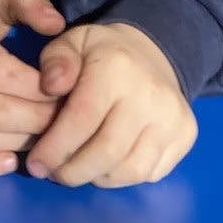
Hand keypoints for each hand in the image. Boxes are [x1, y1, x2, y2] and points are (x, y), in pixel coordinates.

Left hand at [26, 23, 196, 187]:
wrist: (153, 54)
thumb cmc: (102, 56)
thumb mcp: (72, 44)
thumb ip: (55, 61)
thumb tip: (51, 86)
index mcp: (116, 67)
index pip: (81, 120)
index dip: (54, 149)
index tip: (37, 165)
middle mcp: (151, 94)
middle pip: (107, 152)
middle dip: (73, 172)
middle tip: (55, 174)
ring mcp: (173, 118)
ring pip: (130, 170)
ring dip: (97, 179)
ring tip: (79, 170)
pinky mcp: (185, 136)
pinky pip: (150, 173)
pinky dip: (122, 178)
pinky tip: (105, 166)